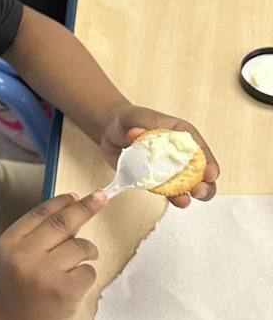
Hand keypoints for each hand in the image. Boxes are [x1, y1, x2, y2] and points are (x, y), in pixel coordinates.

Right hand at [0, 190, 106, 319]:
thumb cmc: (17, 292)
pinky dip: (86, 275)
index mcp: (9, 243)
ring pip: (80, 246)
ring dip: (87, 251)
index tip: (78, 194)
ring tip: (79, 263)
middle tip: (101, 197)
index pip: (40, 213)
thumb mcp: (15, 258)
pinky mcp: (64, 290)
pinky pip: (88, 271)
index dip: (62, 202)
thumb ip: (37, 236)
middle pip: (63, 222)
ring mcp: (45, 272)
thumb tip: (72, 207)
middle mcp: (25, 254)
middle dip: (86, 207)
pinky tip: (74, 285)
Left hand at [100, 104, 219, 207]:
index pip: (201, 149)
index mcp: (181, 134)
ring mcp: (168, 168)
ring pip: (187, 185)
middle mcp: (179, 153)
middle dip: (204, 184)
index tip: (210, 174)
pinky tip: (173, 201)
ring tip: (183, 201)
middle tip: (197, 191)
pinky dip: (171, 197)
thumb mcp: (133, 117)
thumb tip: (136, 133)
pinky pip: (166, 191)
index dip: (209, 163)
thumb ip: (138, 124)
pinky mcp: (155, 180)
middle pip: (200, 171)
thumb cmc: (127, 119)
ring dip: (189, 194)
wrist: (109, 131)